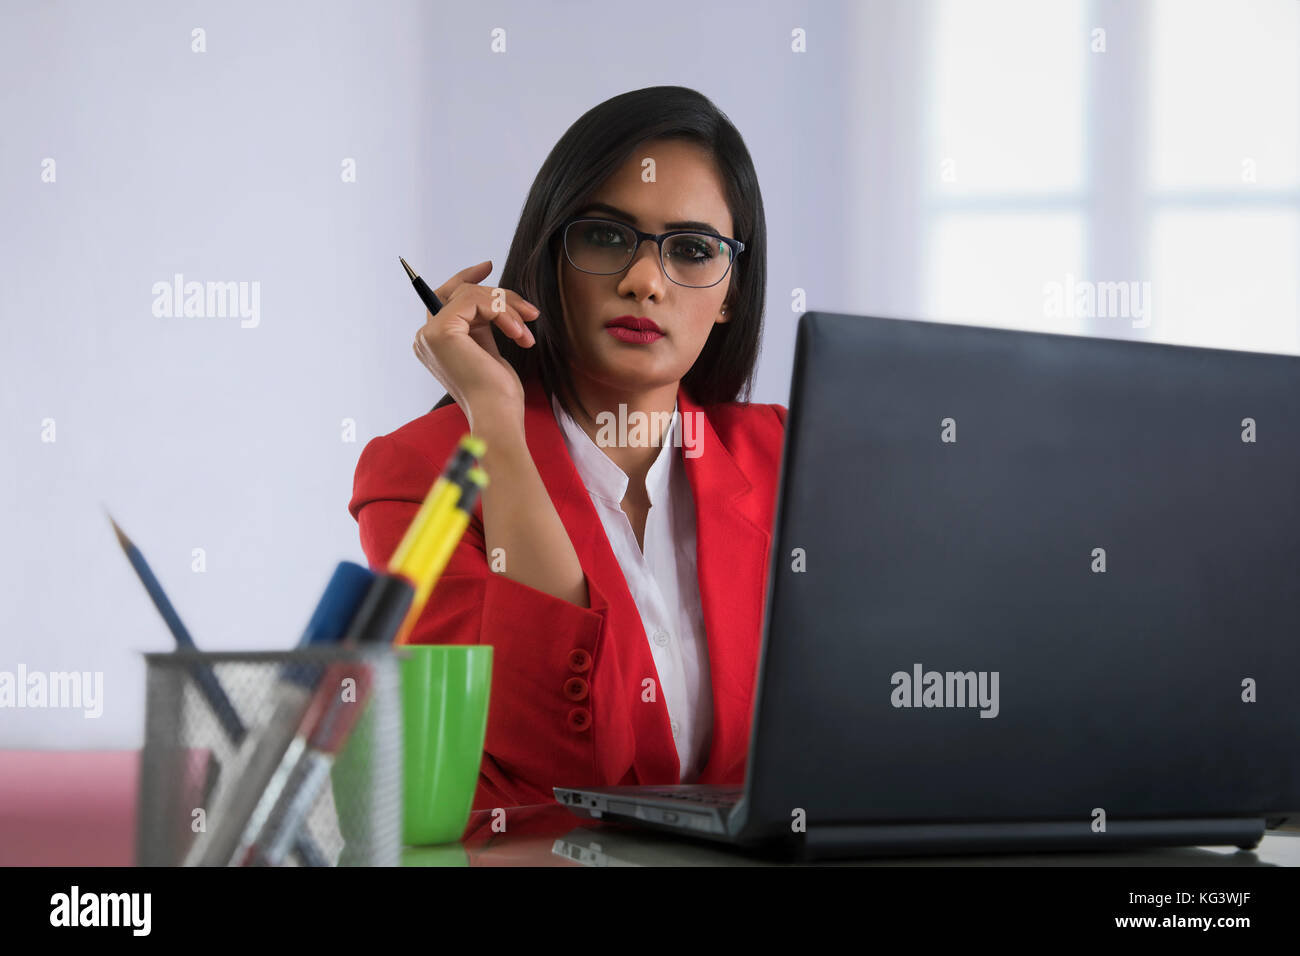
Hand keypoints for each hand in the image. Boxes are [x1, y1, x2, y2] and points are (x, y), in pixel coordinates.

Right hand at [412, 260, 539, 430]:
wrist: (497, 414)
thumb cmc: (498, 393)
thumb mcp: (488, 349)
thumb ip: (481, 324)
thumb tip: (492, 298)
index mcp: (434, 342)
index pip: (445, 297)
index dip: (466, 278)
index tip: (488, 266)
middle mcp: (425, 337)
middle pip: (461, 292)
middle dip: (500, 296)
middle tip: (530, 312)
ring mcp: (430, 333)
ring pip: (471, 294)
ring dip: (507, 308)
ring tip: (525, 332)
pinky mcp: (442, 331)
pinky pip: (474, 300)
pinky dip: (502, 311)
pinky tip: (517, 333)